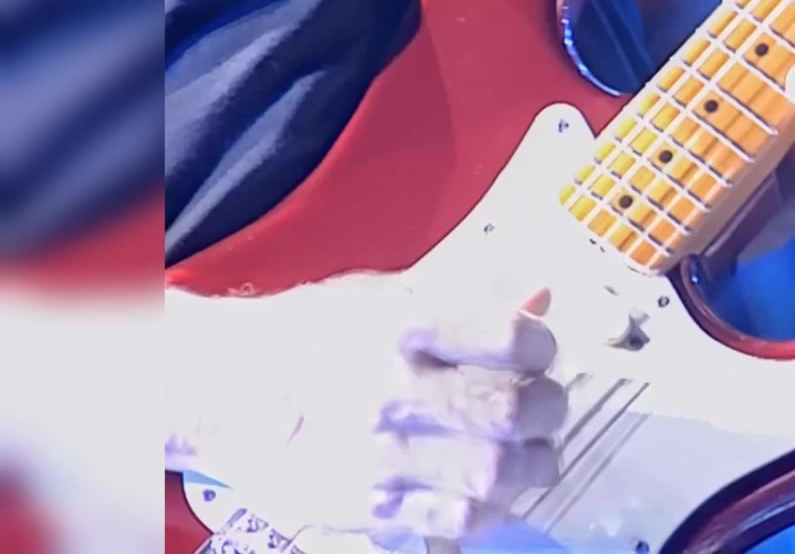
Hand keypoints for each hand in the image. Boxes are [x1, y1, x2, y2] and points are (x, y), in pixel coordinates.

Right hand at [172, 279, 567, 542]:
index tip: (540, 355)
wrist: (225, 388)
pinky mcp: (368, 508)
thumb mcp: (385, 295)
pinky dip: (490, 509)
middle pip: (512, 408)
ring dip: (531, 466)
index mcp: (403, 325)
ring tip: (529, 456)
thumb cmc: (312, 334)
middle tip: (545, 408)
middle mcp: (393, 390)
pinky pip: (456, 520)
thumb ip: (467, 297)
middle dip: (548, 410)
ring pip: (494, 472)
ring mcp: (379, 455)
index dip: (543, 348)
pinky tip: (489, 490)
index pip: (511, 338)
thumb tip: (540, 298)